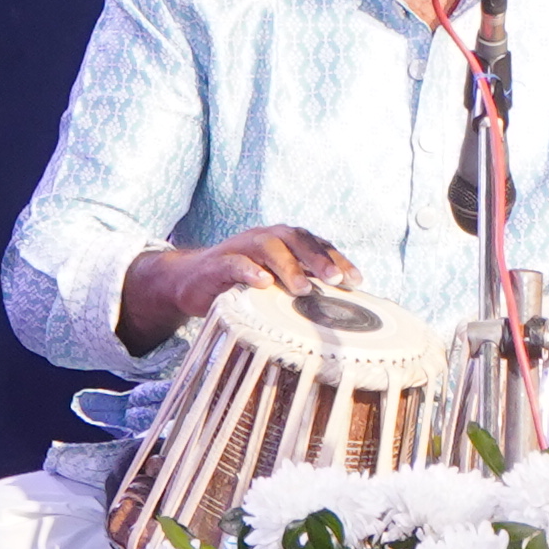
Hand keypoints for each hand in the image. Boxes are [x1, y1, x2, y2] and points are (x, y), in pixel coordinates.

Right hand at [116, 224, 353, 354]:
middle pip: (296, 238)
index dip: (337, 259)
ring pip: (268, 247)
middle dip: (318, 259)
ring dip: (288, 266)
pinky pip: (235, 262)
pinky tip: (263, 283)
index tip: (357, 281)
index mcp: (284, 242)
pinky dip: (249, 270)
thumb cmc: (242, 285)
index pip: (316, 244)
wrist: (191, 281)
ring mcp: (241, 247)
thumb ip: (300, 287)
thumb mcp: (274, 286)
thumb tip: (341, 310)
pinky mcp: (217, 263)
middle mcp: (265, 238)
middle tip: (335, 280)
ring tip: (302, 289)